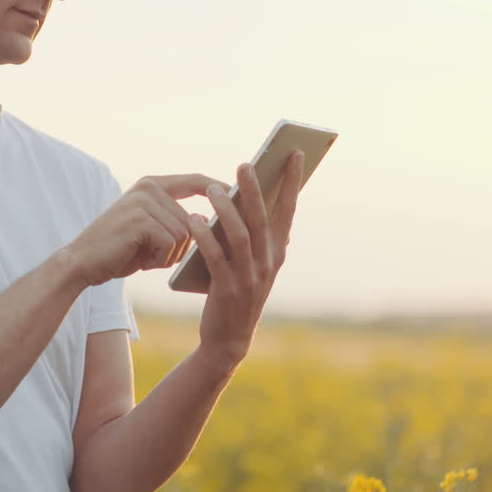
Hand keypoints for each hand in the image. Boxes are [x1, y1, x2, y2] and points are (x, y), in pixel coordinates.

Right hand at [65, 174, 230, 287]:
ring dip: (169, 255)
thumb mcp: (152, 230)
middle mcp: (149, 187)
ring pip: (185, 234)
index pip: (195, 181)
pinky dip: (160, 259)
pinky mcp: (139, 219)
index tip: (241, 195)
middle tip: (153, 256)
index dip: (219, 188)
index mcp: (153, 185)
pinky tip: (139, 261)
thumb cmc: (120, 252)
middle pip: (194, 220)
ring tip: (143, 257)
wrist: (81, 264)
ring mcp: (143, 201)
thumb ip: (177, 219)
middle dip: (180, 247)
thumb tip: (218, 224)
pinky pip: (172, 243)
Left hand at [192, 150, 304, 372]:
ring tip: (214, 189)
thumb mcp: (254, 262)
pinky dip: (205, 237)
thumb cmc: (238, 290)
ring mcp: (249, 277)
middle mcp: (269, 262)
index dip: (293, 182)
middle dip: (255, 189)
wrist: (228, 338)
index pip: (288, 210)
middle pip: (262, 218)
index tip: (296, 153)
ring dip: (226, 209)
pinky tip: (195, 219)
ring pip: (240, 235)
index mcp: (277, 252)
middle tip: (245, 163)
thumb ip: (256, 233)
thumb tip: (251, 194)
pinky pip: (216, 257)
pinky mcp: (227, 289)